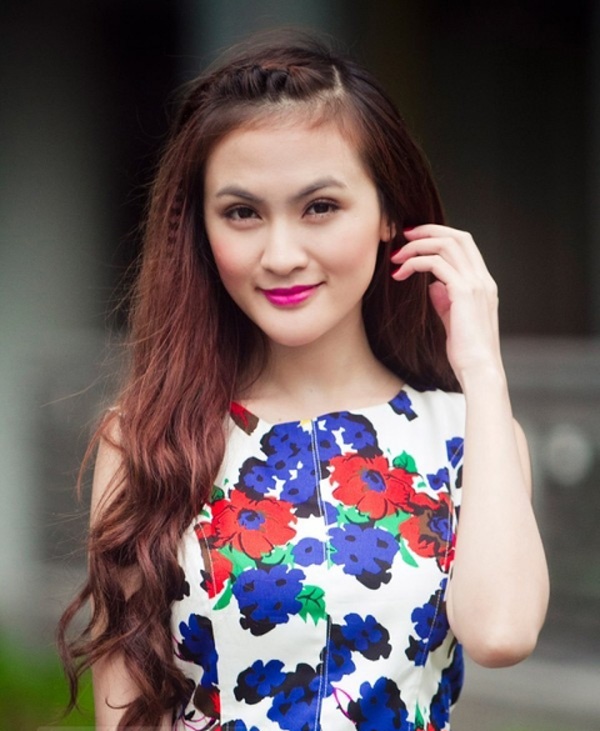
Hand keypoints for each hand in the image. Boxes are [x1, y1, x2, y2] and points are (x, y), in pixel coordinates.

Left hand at [390, 224, 501, 384]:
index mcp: (483, 283)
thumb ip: (446, 299)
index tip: (414, 239)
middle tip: (403, 236)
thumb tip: (433, 285)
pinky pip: (436, 264)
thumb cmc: (466, 352)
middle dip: (428, 231)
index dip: (439, 234)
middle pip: (457, 236)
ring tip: (396, 257)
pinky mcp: (464, 293)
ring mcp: (476, 284)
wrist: (478, 370)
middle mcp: (483, 279)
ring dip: (417, 246)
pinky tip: (401, 273)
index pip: (465, 244)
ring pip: (446, 245)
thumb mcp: (454, 320)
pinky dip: (415, 262)